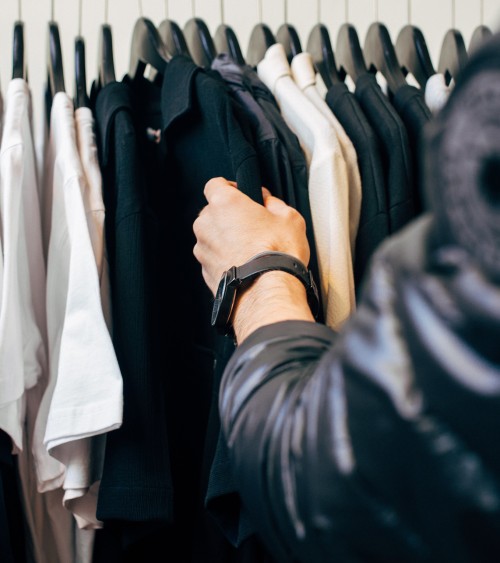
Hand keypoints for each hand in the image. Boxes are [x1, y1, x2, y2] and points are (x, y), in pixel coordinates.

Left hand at [193, 177, 309, 295]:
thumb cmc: (277, 254)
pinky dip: (224, 258)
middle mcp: (207, 224)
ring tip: (250, 249)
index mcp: (224, 203)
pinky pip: (213, 257)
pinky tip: (244, 264)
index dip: (230, 187)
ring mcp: (203, 248)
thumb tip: (269, 202)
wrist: (267, 292)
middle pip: (212, 211)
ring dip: (225, 238)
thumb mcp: (289, 218)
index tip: (242, 194)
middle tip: (252, 224)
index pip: (215, 184)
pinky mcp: (204, 270)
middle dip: (229, 215)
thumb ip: (274, 203)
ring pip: (211, 236)